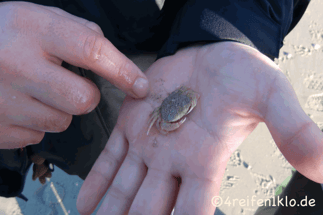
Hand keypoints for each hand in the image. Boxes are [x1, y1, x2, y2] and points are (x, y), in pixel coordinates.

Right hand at [0, 2, 147, 148]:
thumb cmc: (4, 34)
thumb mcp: (38, 18)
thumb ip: (79, 33)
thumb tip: (114, 61)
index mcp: (32, 29)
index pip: (91, 50)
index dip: (122, 70)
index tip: (140, 86)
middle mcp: (16, 65)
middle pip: (83, 100)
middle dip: (87, 96)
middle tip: (69, 83)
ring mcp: (3, 100)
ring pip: (63, 121)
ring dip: (59, 109)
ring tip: (37, 91)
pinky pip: (38, 135)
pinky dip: (37, 122)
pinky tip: (20, 104)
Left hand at [77, 42, 322, 214]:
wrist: (213, 54)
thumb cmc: (244, 75)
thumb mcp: (271, 95)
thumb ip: (292, 129)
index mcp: (206, 160)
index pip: (192, 209)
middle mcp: (175, 161)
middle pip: (150, 206)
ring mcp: (151, 144)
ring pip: (126, 187)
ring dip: (110, 211)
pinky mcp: (133, 125)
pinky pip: (112, 158)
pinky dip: (98, 181)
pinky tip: (85, 202)